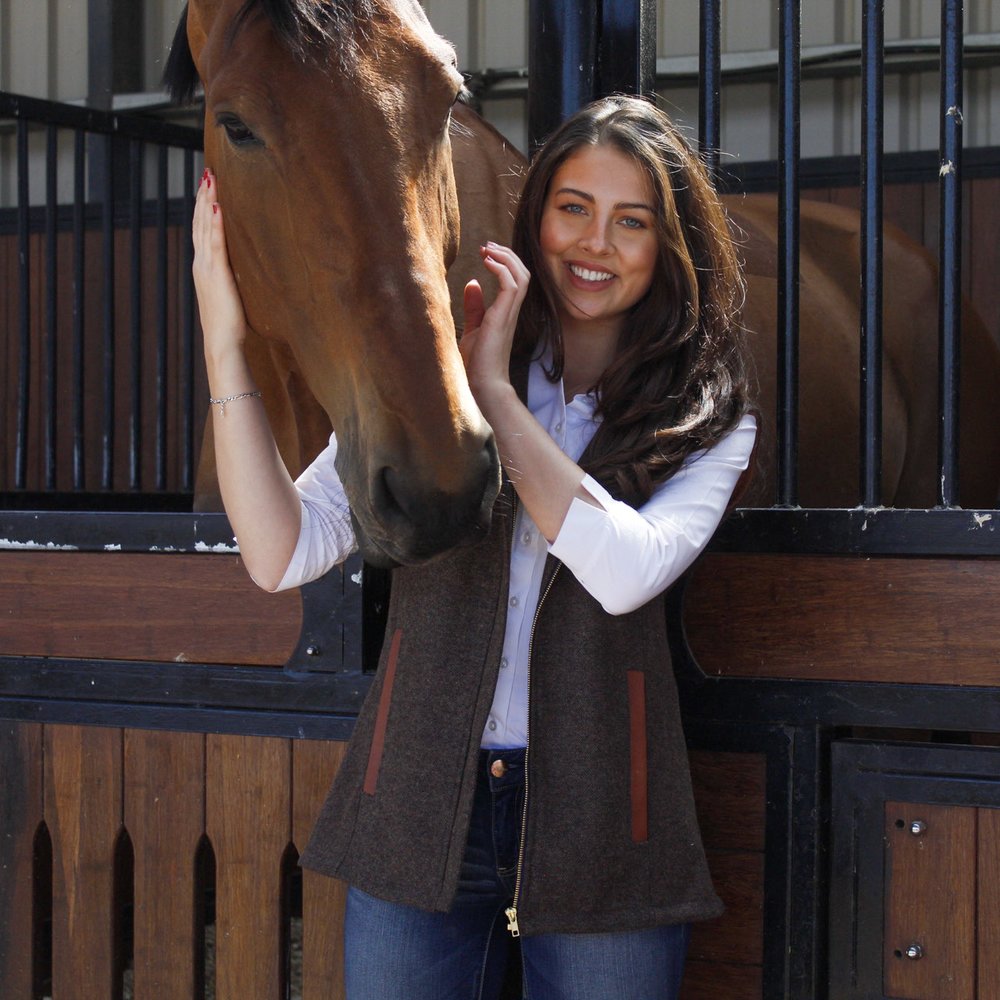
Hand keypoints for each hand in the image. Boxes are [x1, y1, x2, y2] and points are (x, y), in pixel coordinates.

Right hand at [192, 169, 248, 365]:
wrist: (222, 343)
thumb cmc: (230, 324)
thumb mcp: (230, 294)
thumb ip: (232, 278)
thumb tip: (244, 269)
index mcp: (204, 267)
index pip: (202, 231)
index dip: (204, 208)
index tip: (208, 186)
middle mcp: (201, 263)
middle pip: (200, 223)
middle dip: (203, 196)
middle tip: (207, 172)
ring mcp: (206, 268)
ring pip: (205, 227)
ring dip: (208, 201)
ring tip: (210, 179)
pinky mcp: (217, 275)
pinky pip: (216, 244)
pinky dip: (216, 223)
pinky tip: (219, 205)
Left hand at [459, 242, 529, 402]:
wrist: (482, 384)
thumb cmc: (478, 363)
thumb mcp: (473, 328)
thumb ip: (475, 306)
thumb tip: (473, 283)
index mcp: (507, 312)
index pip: (516, 279)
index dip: (505, 261)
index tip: (486, 252)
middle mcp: (512, 311)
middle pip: (522, 272)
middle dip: (507, 254)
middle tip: (487, 245)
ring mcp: (510, 314)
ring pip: (521, 276)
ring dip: (505, 258)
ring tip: (488, 249)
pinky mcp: (503, 317)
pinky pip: (511, 285)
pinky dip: (501, 269)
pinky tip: (486, 262)